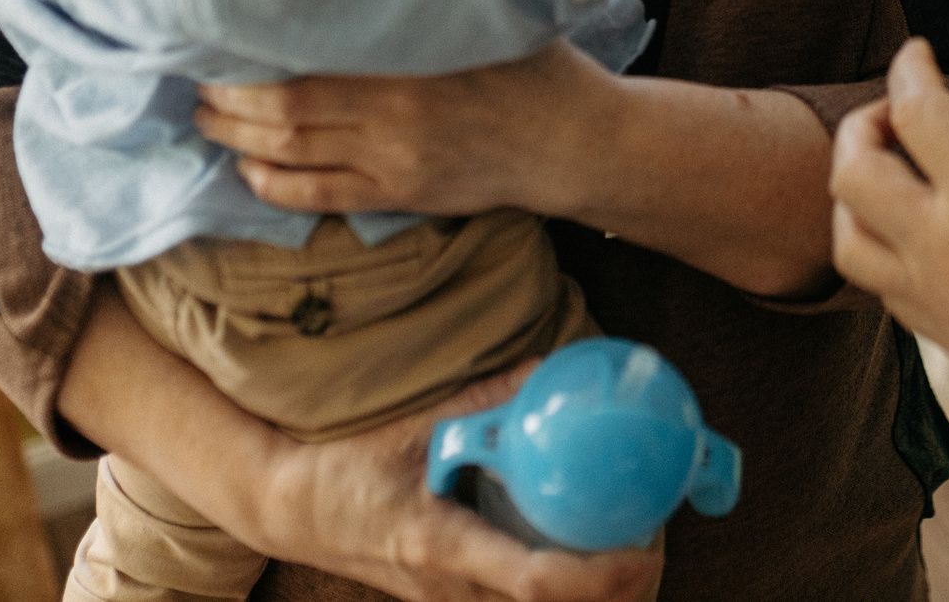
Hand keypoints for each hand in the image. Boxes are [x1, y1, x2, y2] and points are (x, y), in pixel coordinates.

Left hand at [198, 41, 616, 217]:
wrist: (573, 138)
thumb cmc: (528, 62)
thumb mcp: (481, 10)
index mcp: (413, 51)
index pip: (311, 48)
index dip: (253, 45)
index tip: (220, 25)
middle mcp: (397, 106)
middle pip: (285, 104)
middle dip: (228, 95)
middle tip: (196, 78)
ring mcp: (396, 155)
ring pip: (292, 148)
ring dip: (237, 136)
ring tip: (207, 119)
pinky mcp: (402, 193)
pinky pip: (320, 195)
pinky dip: (275, 185)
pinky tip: (249, 169)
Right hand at [254, 361, 660, 601]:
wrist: (293, 511)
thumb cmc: (352, 466)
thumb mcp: (416, 426)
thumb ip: (486, 399)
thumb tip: (554, 368)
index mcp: (442, 547)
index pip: (535, 581)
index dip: (599, 577)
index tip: (645, 548)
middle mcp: (451, 590)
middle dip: (616, 594)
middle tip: (656, 543)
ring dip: (594, 598)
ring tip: (634, 549)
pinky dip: (564, 591)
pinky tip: (589, 552)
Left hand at [831, 38, 948, 443]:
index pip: (914, 112)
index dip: (911, 67)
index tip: (920, 52)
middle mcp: (945, 253)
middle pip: (853, 174)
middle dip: (864, 123)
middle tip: (898, 105)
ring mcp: (938, 303)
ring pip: (849, 238)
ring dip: (857, 189)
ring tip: (894, 163)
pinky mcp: (945, 338)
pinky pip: (879, 283)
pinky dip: (880, 240)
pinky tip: (921, 220)